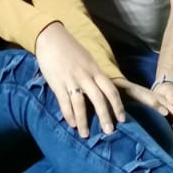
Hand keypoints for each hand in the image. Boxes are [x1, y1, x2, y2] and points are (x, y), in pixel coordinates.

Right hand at [35, 23, 126, 137]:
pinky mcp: (57, 83)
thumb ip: (94, 74)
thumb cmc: (70, 48)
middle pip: (99, 99)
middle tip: (109, 132)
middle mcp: (85, 76)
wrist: (50, 37)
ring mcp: (71, 80)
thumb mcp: (87, 59)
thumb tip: (102, 89)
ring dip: (83, 122)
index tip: (122, 118)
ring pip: (80, 105)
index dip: (117, 105)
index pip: (111, 89)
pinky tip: (71, 124)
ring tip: (85, 135)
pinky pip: (64, 102)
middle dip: (105, 117)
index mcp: (95, 70)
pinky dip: (69, 115)